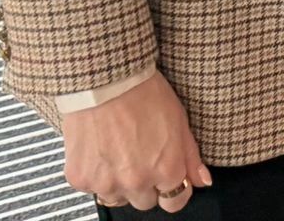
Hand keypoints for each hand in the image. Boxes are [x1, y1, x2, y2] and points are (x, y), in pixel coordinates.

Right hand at [62, 73, 209, 211]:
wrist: (104, 81)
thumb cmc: (145, 94)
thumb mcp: (179, 121)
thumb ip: (191, 157)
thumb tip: (203, 181)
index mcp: (166, 170)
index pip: (175, 202)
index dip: (173, 188)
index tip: (168, 177)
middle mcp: (136, 182)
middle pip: (146, 202)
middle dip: (147, 184)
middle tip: (141, 156)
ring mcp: (106, 183)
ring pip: (119, 199)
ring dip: (121, 183)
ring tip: (120, 152)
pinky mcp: (80, 179)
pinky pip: (93, 189)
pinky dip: (97, 175)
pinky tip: (102, 150)